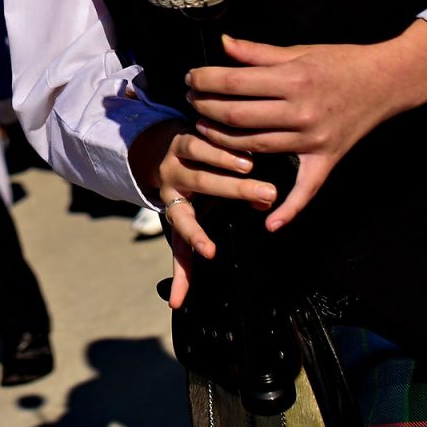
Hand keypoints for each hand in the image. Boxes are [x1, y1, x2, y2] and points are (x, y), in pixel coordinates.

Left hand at [126, 119, 276, 309]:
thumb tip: (192, 291)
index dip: (195, 239)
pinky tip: (247, 143)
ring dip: (225, 160)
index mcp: (173, 209)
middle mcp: (173, 182)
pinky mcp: (185, 135)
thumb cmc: (184, 197)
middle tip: (267, 195)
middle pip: (201, 185)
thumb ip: (188, 257)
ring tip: (252, 167)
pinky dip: (225, 141)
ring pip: (199, 155)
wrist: (159, 152)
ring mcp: (178, 156)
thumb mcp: (184, 225)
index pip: (182, 228)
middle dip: (234, 191)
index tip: (211, 253)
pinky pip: (204, 137)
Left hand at [184, 26, 426, 231]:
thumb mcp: (300, 50)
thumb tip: (223, 44)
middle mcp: (300, 111)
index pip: (233, 83)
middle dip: (204, 107)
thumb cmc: (342, 61)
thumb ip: (258, 52)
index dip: (205, 80)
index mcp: (292, 79)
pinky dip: (288, 210)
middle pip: (236, 116)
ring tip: (204, 129)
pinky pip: (305, 190)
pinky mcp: (326, 159)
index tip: (190, 77)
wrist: (388, 80)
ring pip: (254, 148)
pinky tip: (268, 224)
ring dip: (222, 142)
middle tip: (191, 100)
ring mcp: (312, 139)